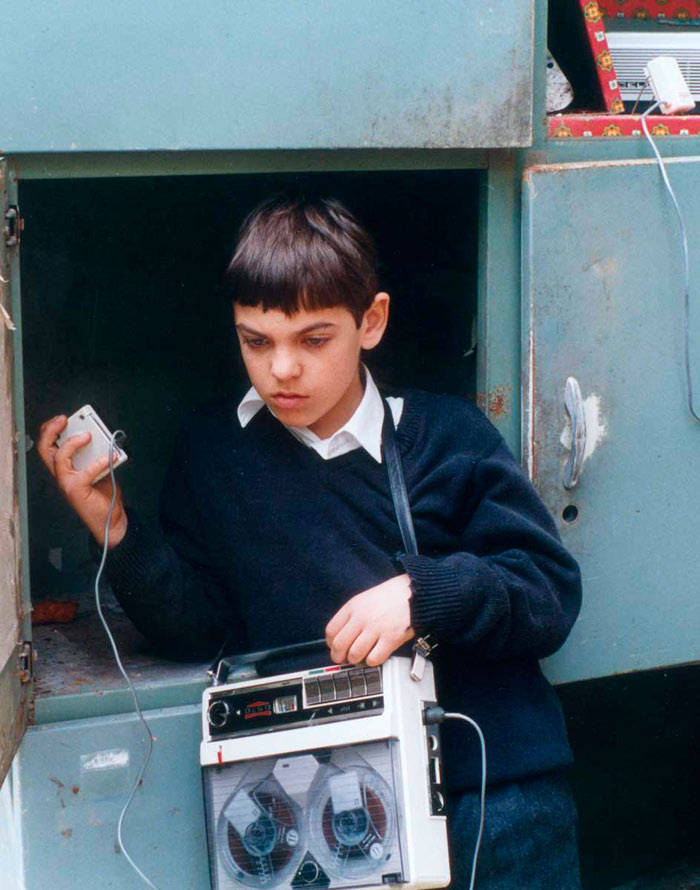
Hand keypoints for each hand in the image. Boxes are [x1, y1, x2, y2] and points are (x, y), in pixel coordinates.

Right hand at [36, 414, 127, 549]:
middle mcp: (61, 475)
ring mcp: (66, 483)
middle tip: (65, 419)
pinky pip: (85, 472)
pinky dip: (99, 461)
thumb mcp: (100, 469)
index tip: (63, 418)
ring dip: (73, 443)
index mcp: (64, 468)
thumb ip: (96, 454)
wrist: (111, 520)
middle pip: (44, 449)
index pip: (48, 446)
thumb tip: (103, 438)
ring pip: (59, 457)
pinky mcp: (76, 491)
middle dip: (51, 430)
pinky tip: (112, 456)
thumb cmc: (104, 495)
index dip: (50, 430)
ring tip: (89, 435)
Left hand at [325, 574, 414, 666]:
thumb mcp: (365, 598)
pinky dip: (372, 661)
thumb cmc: (391, 596)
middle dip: (339, 657)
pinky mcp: (391, 638)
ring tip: (361, 658)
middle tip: (343, 659)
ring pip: (355, 654)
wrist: (414, 592)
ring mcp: (376, 628)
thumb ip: (352, 615)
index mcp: (353, 606)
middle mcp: (362, 617)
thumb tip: (341, 637)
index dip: (331, 644)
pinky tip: (375, 655)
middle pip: (339, 645)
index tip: (335, 648)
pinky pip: (374, 659)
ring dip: (355, 660)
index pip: (331, 631)